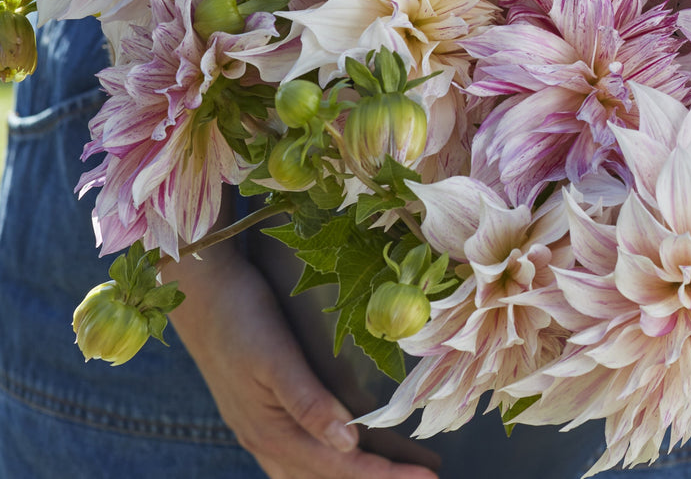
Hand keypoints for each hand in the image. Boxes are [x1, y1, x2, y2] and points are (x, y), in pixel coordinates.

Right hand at [162, 242, 438, 478]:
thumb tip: (349, 443)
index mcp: (271, 432)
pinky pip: (298, 456)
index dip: (384, 476)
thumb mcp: (275, 356)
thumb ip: (308, 402)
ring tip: (393, 469)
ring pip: (310, 472)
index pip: (339, 468)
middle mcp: (264, 441)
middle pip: (327, 478)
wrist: (199, 292)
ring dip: (351, 475)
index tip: (428, 478)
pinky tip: (342, 449)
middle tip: (424, 476)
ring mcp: (258, 430)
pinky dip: (327, 464)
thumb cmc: (240, 316)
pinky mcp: (259, 413)